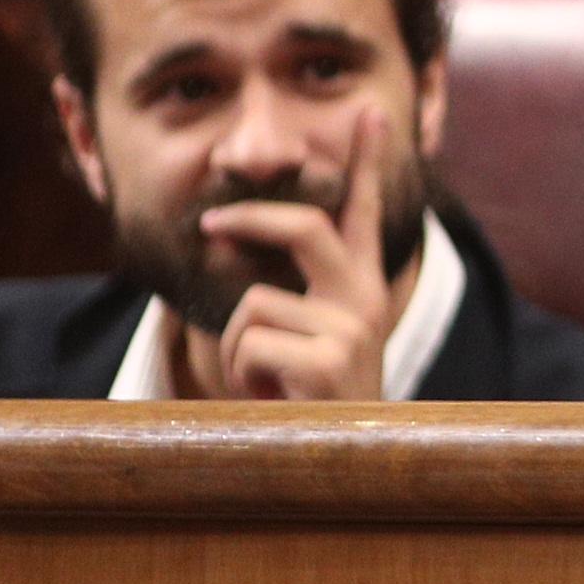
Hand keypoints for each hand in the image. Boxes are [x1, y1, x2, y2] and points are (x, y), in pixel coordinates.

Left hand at [194, 102, 399, 401]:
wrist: (341, 469)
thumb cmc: (309, 405)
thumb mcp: (307, 345)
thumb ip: (291, 301)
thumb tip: (236, 256)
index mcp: (363, 293)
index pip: (363, 215)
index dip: (368, 162)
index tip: (373, 114)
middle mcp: (365, 302)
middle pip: (306, 226)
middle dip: (251, 217)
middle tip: (211, 222)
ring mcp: (349, 329)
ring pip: (256, 303)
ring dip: (240, 349)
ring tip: (267, 385)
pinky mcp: (325, 360)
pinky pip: (250, 344)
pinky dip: (242, 376)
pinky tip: (274, 401)